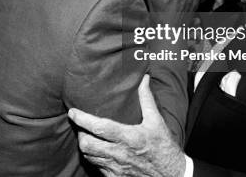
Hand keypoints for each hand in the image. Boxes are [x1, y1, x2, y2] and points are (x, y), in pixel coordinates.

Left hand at [68, 75, 185, 176]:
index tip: (73, 112)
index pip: (99, 128)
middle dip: (80, 134)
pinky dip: (94, 158)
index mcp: (129, 137)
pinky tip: (99, 151)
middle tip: (81, 126)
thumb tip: (143, 79)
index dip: (82, 119)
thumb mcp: (157, 121)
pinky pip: (97, 167)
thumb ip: (146, 99)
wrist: (172, 175)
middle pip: (87, 144)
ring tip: (88, 136)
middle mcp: (119, 153)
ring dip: (85, 145)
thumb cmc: (164, 147)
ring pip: (89, 156)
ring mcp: (116, 168)